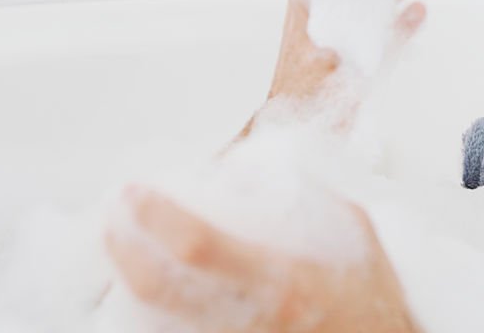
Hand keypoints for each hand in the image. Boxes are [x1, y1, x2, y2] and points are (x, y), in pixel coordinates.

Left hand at [105, 186, 420, 332]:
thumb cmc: (372, 297)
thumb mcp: (355, 229)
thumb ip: (311, 192)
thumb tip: (258, 167)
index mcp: (283, 277)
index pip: (200, 246)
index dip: (157, 218)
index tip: (133, 191)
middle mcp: (255, 318)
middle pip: (163, 291)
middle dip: (123, 251)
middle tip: (111, 218)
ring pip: (162, 323)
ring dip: (132, 284)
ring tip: (123, 249)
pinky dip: (157, 316)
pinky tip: (149, 290)